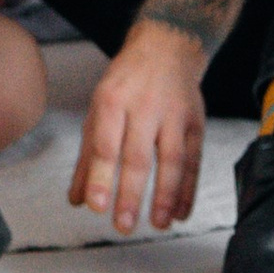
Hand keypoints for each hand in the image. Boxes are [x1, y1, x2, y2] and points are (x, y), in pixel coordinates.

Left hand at [69, 17, 206, 233]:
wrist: (167, 46)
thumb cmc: (126, 82)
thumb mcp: (98, 108)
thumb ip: (87, 155)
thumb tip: (77, 199)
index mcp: (112, 100)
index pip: (105, 144)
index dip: (100, 177)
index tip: (96, 207)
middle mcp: (143, 106)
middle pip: (137, 156)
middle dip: (130, 194)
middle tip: (122, 225)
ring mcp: (173, 114)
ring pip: (171, 160)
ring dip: (164, 196)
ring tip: (156, 224)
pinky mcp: (196, 123)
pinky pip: (194, 160)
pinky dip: (188, 189)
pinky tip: (180, 213)